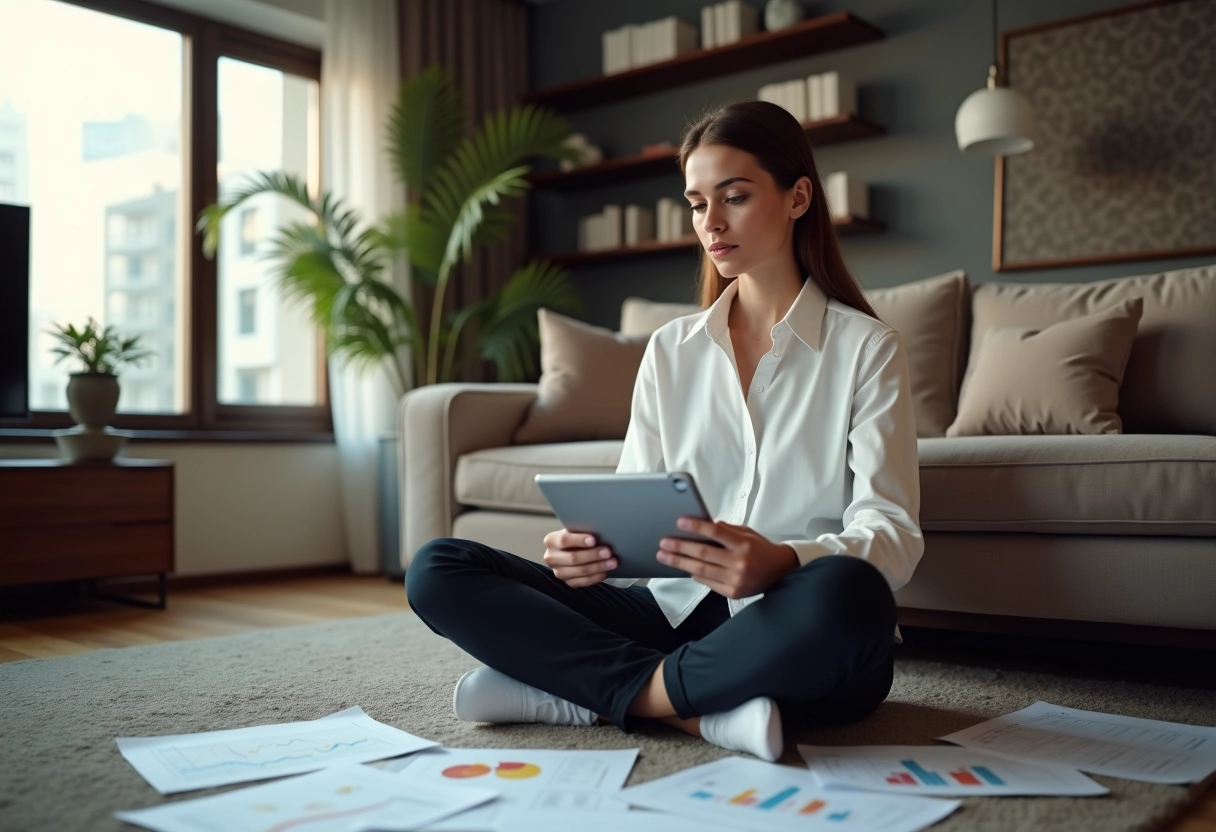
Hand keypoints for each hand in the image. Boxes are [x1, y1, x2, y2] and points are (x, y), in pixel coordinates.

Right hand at [542, 528, 617, 587]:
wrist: (573, 549)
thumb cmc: (577, 536)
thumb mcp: (576, 530)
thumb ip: (582, 530)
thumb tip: (601, 530)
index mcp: (551, 540)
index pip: (564, 540)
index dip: (579, 540)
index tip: (594, 540)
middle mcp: (551, 557)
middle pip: (573, 558)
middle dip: (592, 555)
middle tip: (608, 551)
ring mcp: (559, 572)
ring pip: (580, 571)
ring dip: (598, 566)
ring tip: (612, 562)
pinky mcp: (568, 582)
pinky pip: (583, 582)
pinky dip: (596, 577)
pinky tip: (605, 571)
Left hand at [656, 518, 799, 598]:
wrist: (780, 571)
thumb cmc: (761, 549)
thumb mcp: (747, 533)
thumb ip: (726, 530)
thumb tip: (702, 526)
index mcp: (744, 544)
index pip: (716, 532)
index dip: (696, 526)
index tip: (680, 522)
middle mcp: (740, 562)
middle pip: (703, 553)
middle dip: (680, 547)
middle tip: (663, 542)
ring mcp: (736, 579)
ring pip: (701, 569)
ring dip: (680, 562)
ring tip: (665, 556)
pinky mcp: (732, 592)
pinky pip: (707, 582)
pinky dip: (694, 574)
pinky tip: (684, 567)